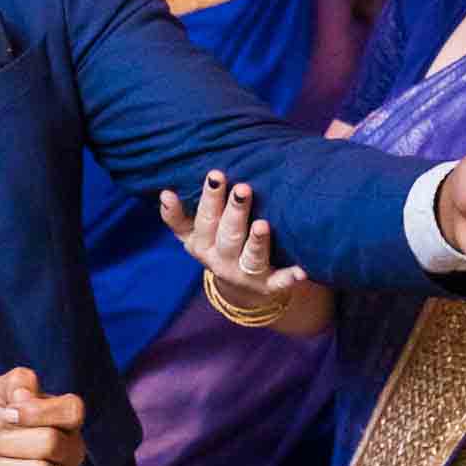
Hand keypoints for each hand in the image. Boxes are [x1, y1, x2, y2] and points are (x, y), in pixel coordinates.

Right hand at [158, 171, 307, 305]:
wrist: (241, 289)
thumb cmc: (218, 246)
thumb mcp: (193, 235)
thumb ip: (177, 216)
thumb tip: (164, 192)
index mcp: (201, 244)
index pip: (202, 220)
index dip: (208, 199)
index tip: (213, 176)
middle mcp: (220, 259)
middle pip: (227, 234)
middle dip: (235, 211)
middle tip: (243, 187)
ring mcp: (244, 273)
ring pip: (250, 256)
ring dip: (257, 242)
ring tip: (263, 224)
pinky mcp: (268, 285)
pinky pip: (279, 282)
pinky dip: (288, 278)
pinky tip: (300, 271)